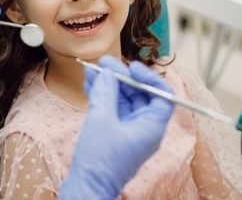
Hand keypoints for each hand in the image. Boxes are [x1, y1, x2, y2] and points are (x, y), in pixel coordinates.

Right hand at [58, 56, 173, 198]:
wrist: (87, 185)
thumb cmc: (100, 158)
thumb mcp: (102, 117)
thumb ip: (106, 91)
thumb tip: (109, 72)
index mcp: (151, 127)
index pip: (161, 96)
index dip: (148, 78)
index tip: (131, 68)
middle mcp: (143, 128)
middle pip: (138, 95)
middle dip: (120, 77)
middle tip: (104, 63)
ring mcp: (128, 131)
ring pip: (122, 100)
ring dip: (108, 84)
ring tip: (92, 70)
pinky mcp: (114, 133)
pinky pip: (112, 108)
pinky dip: (102, 95)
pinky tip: (90, 84)